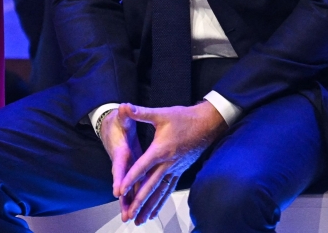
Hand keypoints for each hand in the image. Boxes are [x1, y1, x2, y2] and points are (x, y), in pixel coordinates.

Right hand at [99, 109, 142, 213]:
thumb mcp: (121, 116)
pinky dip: (135, 197)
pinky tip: (141, 209)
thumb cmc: (117, 121)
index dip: (119, 177)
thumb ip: (125, 114)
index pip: (119, 165)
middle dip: (124, 200)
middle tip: (126, 215)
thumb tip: (124, 106)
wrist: (109, 125)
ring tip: (131, 218)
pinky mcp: (130, 169)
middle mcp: (121, 162)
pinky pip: (134, 186)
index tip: (117, 190)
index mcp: (121, 150)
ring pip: (128, 188)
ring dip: (129, 203)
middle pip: (122, 183)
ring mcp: (125, 168)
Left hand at [117, 101, 226, 224]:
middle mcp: (168, 164)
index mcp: (160, 150)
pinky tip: (155, 211)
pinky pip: (168, 189)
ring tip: (140, 220)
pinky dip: (161, 201)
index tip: (120, 191)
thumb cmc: (183, 118)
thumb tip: (125, 106)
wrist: (207, 124)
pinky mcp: (179, 171)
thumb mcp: (161, 114)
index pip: (142, 168)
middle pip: (151, 186)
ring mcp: (175, 169)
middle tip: (129, 215)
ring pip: (160, 192)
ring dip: (150, 206)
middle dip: (139, 202)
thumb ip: (141, 113)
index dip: (130, 179)